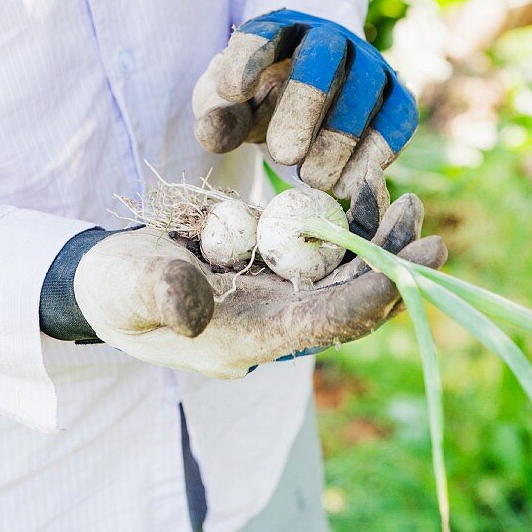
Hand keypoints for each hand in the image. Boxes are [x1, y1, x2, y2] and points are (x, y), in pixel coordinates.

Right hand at [73, 194, 446, 378]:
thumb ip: (159, 293)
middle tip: (424, 222)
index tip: (417, 264)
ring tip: (404, 200)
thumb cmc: (114, 286)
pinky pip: (323, 257)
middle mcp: (274, 326)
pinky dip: (346, 228)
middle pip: (350, 303)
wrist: (106, 281)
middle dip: (392, 266)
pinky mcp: (273, 275)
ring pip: (344, 279)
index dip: (375, 296)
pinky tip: (360, 194)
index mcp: (248, 337)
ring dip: (377, 244)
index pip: (327, 324)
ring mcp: (276, 300)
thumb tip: (193, 308)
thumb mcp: (128, 285)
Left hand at [193, 9, 418, 240]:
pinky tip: (347, 185)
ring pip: (367, 89)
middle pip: (324, 54)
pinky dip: (377, 152)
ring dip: (341, 136)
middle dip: (305, 102)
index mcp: (280, 29)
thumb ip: (217, 114)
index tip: (232, 91)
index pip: (264, 32)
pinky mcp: (397, 96)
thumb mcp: (229, 102)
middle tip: (283, 153)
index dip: (248, 57)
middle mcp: (330, 37)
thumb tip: (211, 133)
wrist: (312, 92)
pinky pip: (398, 118)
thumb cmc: (261, 97)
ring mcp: (369, 64)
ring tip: (311, 178)